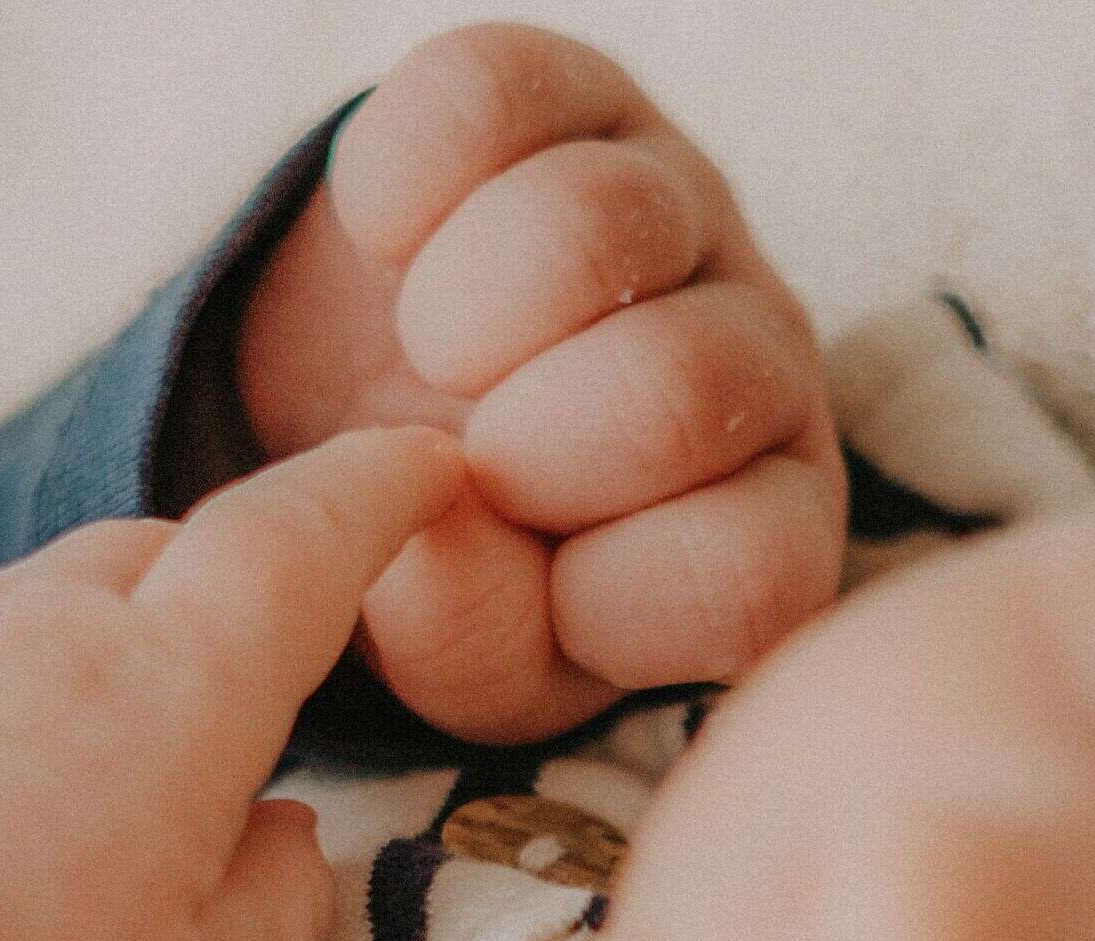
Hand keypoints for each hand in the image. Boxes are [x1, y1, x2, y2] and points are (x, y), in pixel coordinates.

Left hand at [0, 427, 463, 940]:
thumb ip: (274, 898)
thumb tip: (277, 834)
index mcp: (162, 689)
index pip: (293, 541)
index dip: (365, 493)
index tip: (412, 465)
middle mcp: (15, 625)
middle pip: (133, 564)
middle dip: (178, 615)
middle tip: (173, 734)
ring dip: (20, 686)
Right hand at [239, 23, 844, 741]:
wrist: (365, 416)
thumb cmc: (447, 562)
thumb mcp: (466, 657)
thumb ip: (471, 642)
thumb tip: (424, 540)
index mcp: (765, 523)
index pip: (749, 574)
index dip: (604, 594)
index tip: (533, 592)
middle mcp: (756, 358)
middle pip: (686, 388)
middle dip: (526, 450)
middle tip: (468, 463)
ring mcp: (672, 208)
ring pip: (594, 228)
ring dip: (460, 318)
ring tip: (434, 355)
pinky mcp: (562, 93)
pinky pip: (476, 105)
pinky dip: (397, 192)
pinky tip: (398, 253)